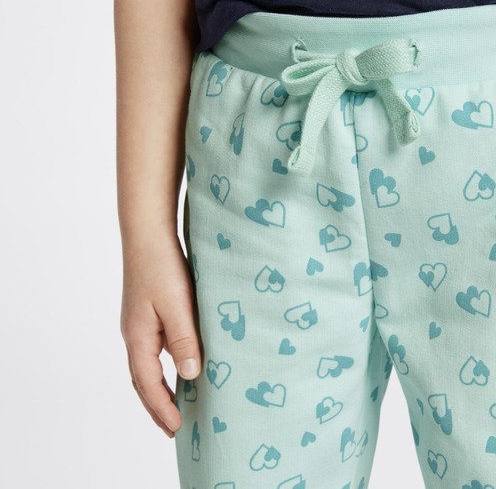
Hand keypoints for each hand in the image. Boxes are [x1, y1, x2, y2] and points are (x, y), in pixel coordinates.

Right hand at [120, 235, 200, 437]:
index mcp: (139, 338)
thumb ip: (184, 339)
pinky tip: (181, 368)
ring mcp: (141, 325)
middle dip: (157, 407)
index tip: (176, 429)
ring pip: (148, 367)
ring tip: (177, 407)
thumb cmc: (162, 267)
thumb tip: (190, 374)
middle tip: (174, 429)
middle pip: (143, 381)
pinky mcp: (149, 314)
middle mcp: (135, 336)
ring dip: (160, 390)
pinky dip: (164, 368)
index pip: (148, 384)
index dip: (162, 408)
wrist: (148, 235)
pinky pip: (155, 351)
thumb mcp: (177, 305)